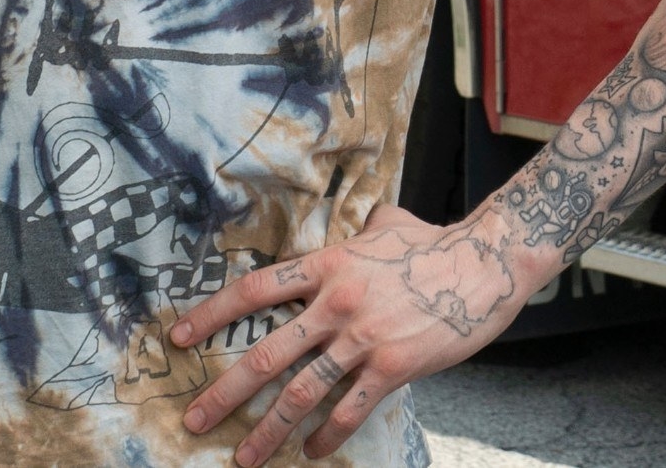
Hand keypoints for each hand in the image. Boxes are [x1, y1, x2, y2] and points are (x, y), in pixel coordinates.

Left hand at [169, 202, 532, 464]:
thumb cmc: (435, 242)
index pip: (254, 291)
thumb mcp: (388, 225)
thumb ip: (363, 228)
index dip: (212, 315)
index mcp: (326, 265)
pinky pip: (348, 411)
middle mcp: (336, 303)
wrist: (486, 262)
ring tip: (244, 457)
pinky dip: (326, 436)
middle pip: (265, 353)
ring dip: (267, 432)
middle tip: (194, 420)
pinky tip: (312, 452)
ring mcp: (363, 338)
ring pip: (300, 393)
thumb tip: (362, 221)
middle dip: (224, 394)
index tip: (179, 338)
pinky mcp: (392, 366)